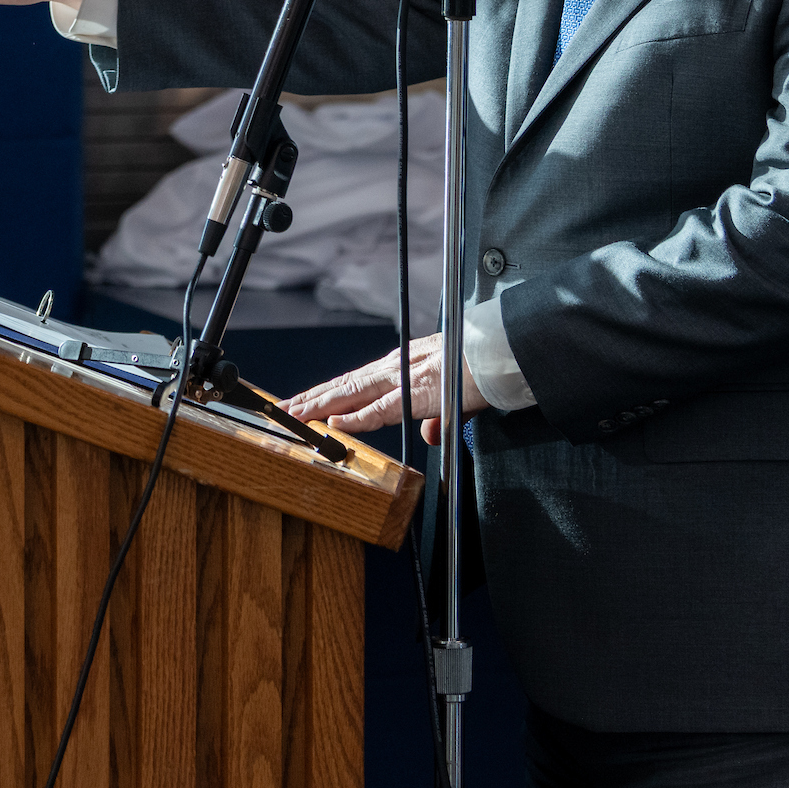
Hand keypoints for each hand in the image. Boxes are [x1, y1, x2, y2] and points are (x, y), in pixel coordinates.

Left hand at [283, 332, 488, 443]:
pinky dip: (356, 417)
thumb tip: (429, 434)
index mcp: (402, 365)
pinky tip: (335, 423)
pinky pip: (380, 409)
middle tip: (283, 409)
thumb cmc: (483, 368)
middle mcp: (396, 367)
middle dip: (312, 398)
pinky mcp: (417, 391)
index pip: (355, 381)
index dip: (327, 392)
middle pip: (344, 385)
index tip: (304, 401)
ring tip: (295, 415)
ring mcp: (403, 377)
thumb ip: (438, 417)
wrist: (505, 354)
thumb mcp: (455, 397)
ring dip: (321, 406)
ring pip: (351, 393)